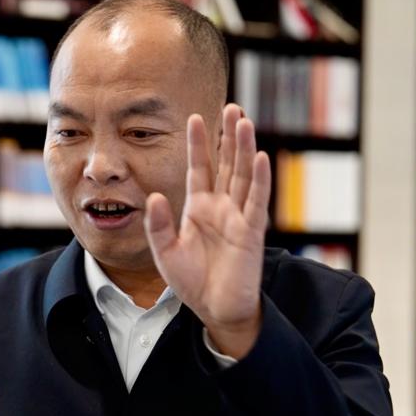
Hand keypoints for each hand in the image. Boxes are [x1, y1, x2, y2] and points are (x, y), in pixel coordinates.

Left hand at [143, 104, 271, 359]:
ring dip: (244, 148)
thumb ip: (158, 225)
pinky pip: (256, 202)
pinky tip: (260, 157)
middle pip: (226, 164)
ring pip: (242, 175)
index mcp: (199, 209)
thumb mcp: (165, 252)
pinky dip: (258, 180)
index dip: (199, 144)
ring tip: (244, 120)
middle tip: (232, 106)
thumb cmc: (192, 282)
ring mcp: (237, 217)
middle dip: (228, 136)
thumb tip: (155, 196)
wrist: (213, 309)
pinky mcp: (250, 233)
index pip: (200, 168)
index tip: (195, 117)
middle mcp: (221, 207)